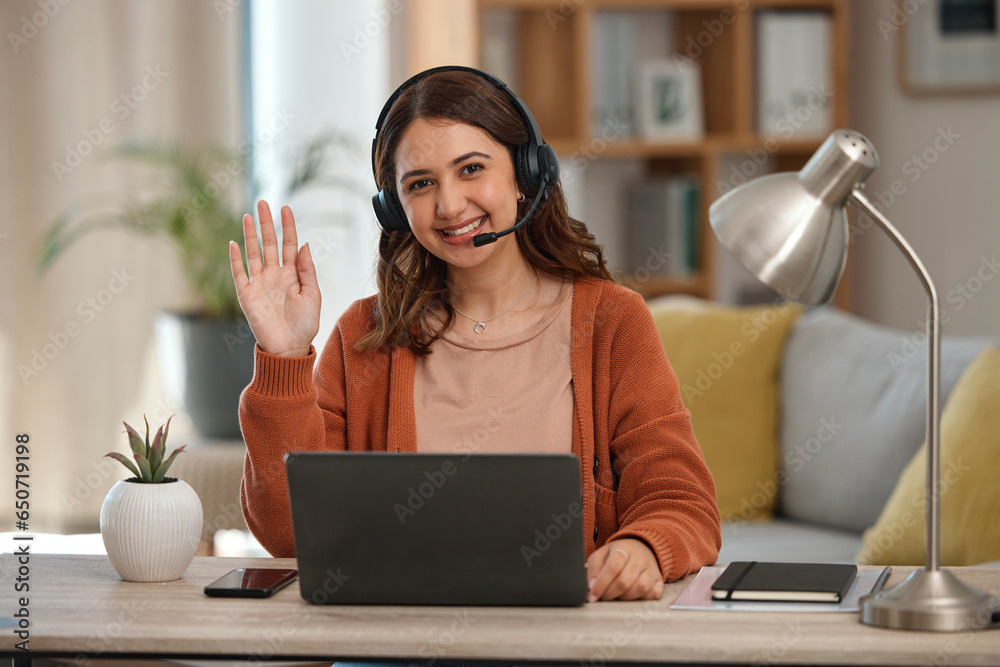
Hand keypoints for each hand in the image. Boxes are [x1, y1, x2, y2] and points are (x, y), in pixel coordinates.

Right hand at [229, 200, 320, 356]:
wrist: (289, 348)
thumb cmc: (304, 324)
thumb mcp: (312, 295)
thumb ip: (308, 270)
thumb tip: (305, 244)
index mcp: (293, 274)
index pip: (289, 244)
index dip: (287, 226)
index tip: (285, 207)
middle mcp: (275, 275)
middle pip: (269, 243)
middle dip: (266, 223)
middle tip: (262, 202)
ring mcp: (259, 283)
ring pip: (254, 254)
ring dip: (251, 235)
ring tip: (248, 216)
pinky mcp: (247, 295)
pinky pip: (239, 274)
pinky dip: (235, 259)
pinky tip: (234, 243)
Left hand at [586, 538, 663, 602]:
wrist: (642, 548)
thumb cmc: (617, 554)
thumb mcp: (601, 555)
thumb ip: (594, 569)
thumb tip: (592, 586)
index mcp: (623, 548)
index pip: (613, 566)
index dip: (601, 584)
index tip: (592, 596)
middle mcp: (640, 558)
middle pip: (625, 580)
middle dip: (610, 593)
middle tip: (603, 597)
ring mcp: (651, 569)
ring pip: (640, 587)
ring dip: (625, 597)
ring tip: (617, 595)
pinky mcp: (659, 580)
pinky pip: (654, 593)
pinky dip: (642, 598)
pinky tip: (633, 596)